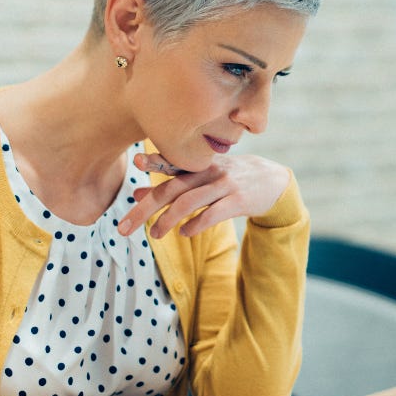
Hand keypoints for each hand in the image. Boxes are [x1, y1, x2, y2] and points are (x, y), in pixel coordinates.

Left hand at [116, 153, 288, 237]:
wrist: (272, 182)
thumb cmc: (228, 180)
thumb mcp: (201, 178)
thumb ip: (170, 186)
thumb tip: (135, 194)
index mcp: (197, 164)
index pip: (172, 161)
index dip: (155, 160)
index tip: (137, 161)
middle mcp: (209, 171)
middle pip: (172, 189)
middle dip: (145, 208)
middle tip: (123, 228)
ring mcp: (224, 185)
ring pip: (190, 201)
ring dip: (167, 220)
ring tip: (154, 235)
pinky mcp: (238, 201)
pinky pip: (213, 214)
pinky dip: (196, 224)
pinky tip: (184, 233)